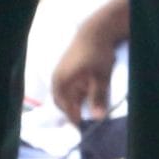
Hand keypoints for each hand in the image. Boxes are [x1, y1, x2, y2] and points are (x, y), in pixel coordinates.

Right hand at [52, 0, 129, 124]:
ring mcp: (59, 72)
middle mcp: (57, 78)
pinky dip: (73, 92)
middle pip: (62, 102)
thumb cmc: (98, 54)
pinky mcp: (64, 68)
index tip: (83, 127)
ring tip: (85, 107)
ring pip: (64, 94)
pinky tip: (84, 93)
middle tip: (83, 119)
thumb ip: (98, 98)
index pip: (66, 108)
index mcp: (62, 82)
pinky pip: (65, 86)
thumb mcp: (101, 77)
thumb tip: (97, 118)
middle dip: (71, 110)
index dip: (75, 118)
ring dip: (73, 101)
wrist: (95, 31)